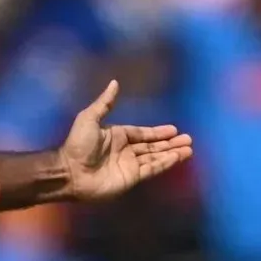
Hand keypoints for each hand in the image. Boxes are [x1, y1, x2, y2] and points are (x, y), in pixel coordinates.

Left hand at [60, 80, 193, 200]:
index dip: (157, 132)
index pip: (142, 133)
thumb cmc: (79, 144)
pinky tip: (178, 157)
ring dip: (172, 152)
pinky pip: (153, 168)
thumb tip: (114, 82)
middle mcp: (125, 149)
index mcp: (116, 135)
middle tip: (188, 139)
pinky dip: (165, 163)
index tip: (174, 129)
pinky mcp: (132, 177)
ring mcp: (129, 164)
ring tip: (189, 148)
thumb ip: (105, 103)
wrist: (71, 172)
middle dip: (169, 142)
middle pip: (152, 145)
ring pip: (155, 156)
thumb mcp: (89, 118)